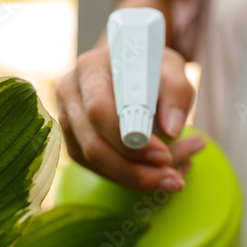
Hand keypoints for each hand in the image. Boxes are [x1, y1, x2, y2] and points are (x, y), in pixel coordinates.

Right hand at [56, 43, 202, 191]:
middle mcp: (70, 94)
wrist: (132, 70)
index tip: (165, 155)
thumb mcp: (171, 68)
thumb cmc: (150, 67)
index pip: (101, 112)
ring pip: (97, 163)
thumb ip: (177, 92)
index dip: (131, 141)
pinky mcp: (75, 143)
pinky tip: (161, 174)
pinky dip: (132, 179)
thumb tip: (172, 130)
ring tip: (176, 176)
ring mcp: (68, 121)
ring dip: (140, 178)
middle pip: (95, 146)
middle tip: (176, 179)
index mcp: (89, 69)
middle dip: (138, 170)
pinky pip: (100, 170)